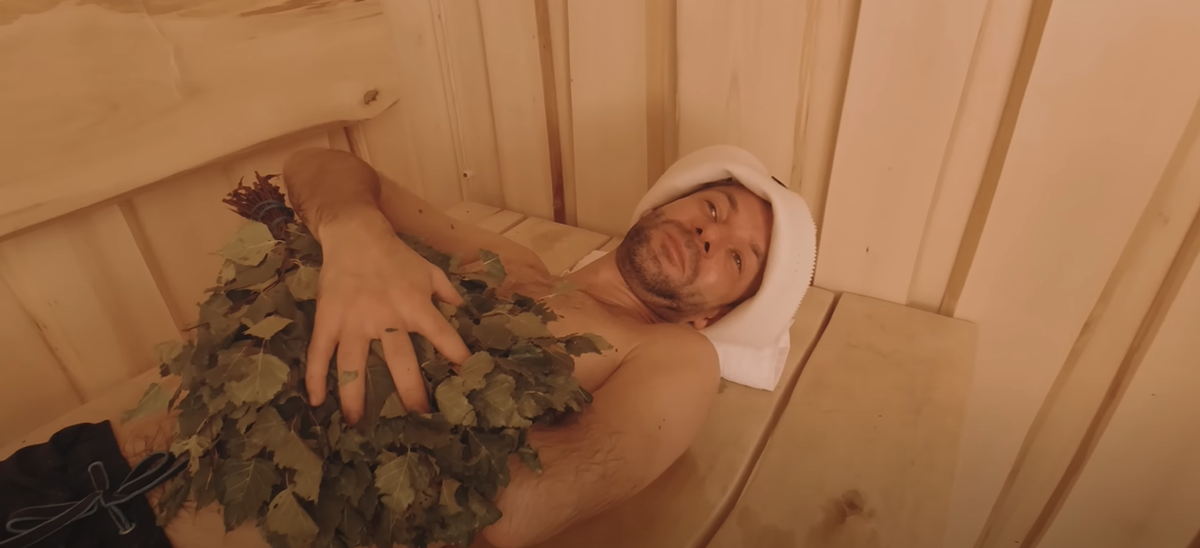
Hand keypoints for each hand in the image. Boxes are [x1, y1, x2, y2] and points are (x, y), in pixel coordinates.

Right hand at [306, 215, 470, 422]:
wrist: (355, 235)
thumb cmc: (397, 256)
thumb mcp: (429, 271)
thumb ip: (448, 293)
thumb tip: (466, 312)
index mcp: (415, 305)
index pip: (442, 335)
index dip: (456, 355)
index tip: (466, 377)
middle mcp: (385, 316)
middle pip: (399, 359)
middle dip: (410, 390)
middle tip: (418, 416)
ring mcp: (353, 320)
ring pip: (352, 363)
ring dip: (354, 394)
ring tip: (356, 422)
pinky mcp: (327, 318)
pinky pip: (319, 351)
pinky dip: (315, 376)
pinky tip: (315, 401)